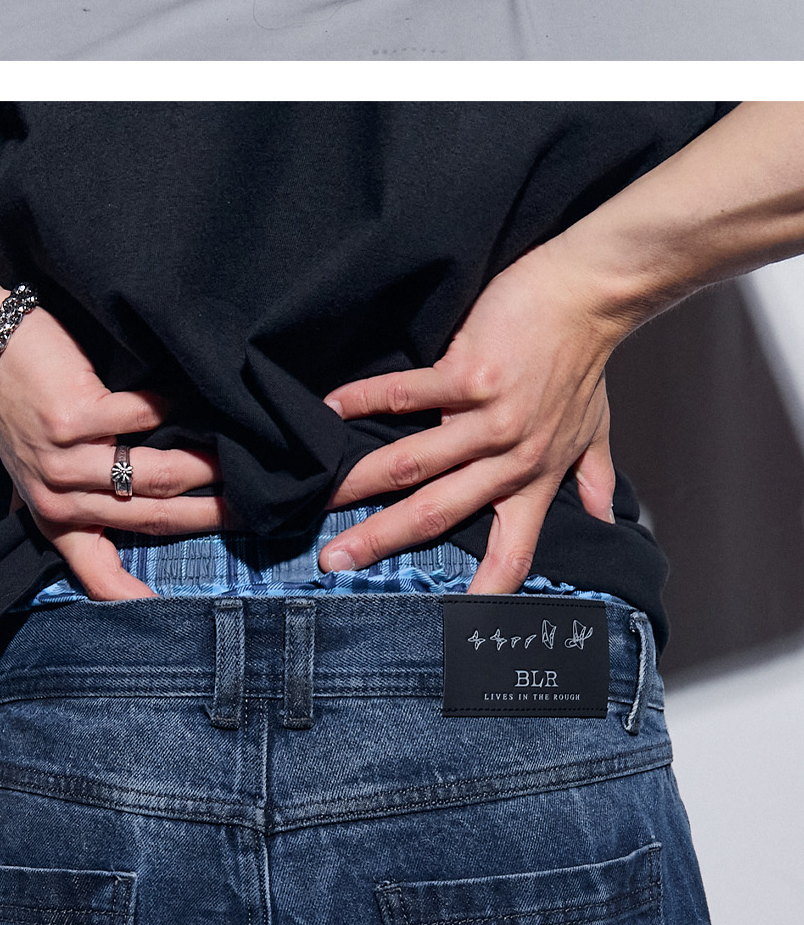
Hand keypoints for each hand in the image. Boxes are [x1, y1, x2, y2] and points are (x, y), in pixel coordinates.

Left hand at [0, 306, 224, 606]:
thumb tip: (116, 529)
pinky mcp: (76, 415)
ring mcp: (66, 457)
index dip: (131, 595)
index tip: (167, 608)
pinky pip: (142, 417)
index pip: (95, 571)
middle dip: (204, 516)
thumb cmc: (19, 406)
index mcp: (53, 517)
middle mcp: (59, 495)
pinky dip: (172, 409)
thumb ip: (72, 502)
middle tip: (246, 508)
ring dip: (201, 467)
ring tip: (234, 459)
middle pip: (148, 517)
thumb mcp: (37, 470)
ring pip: (153, 474)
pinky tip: (191, 400)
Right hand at [320, 238, 617, 598]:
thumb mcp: (595, 430)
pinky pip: (407, 395)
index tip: (452, 629)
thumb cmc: (584, 361)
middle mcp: (512, 459)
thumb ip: (595, 478)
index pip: (511, 552)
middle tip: (334, 562)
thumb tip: (605, 519)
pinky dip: (366, 402)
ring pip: (414, 463)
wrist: (586, 295)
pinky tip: (331, 409)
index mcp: (536, 479)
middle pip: (438, 514)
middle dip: (382, 541)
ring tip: (320, 496)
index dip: (484, 591)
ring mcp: (489, 418)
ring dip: (360, 481)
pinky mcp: (470, 374)